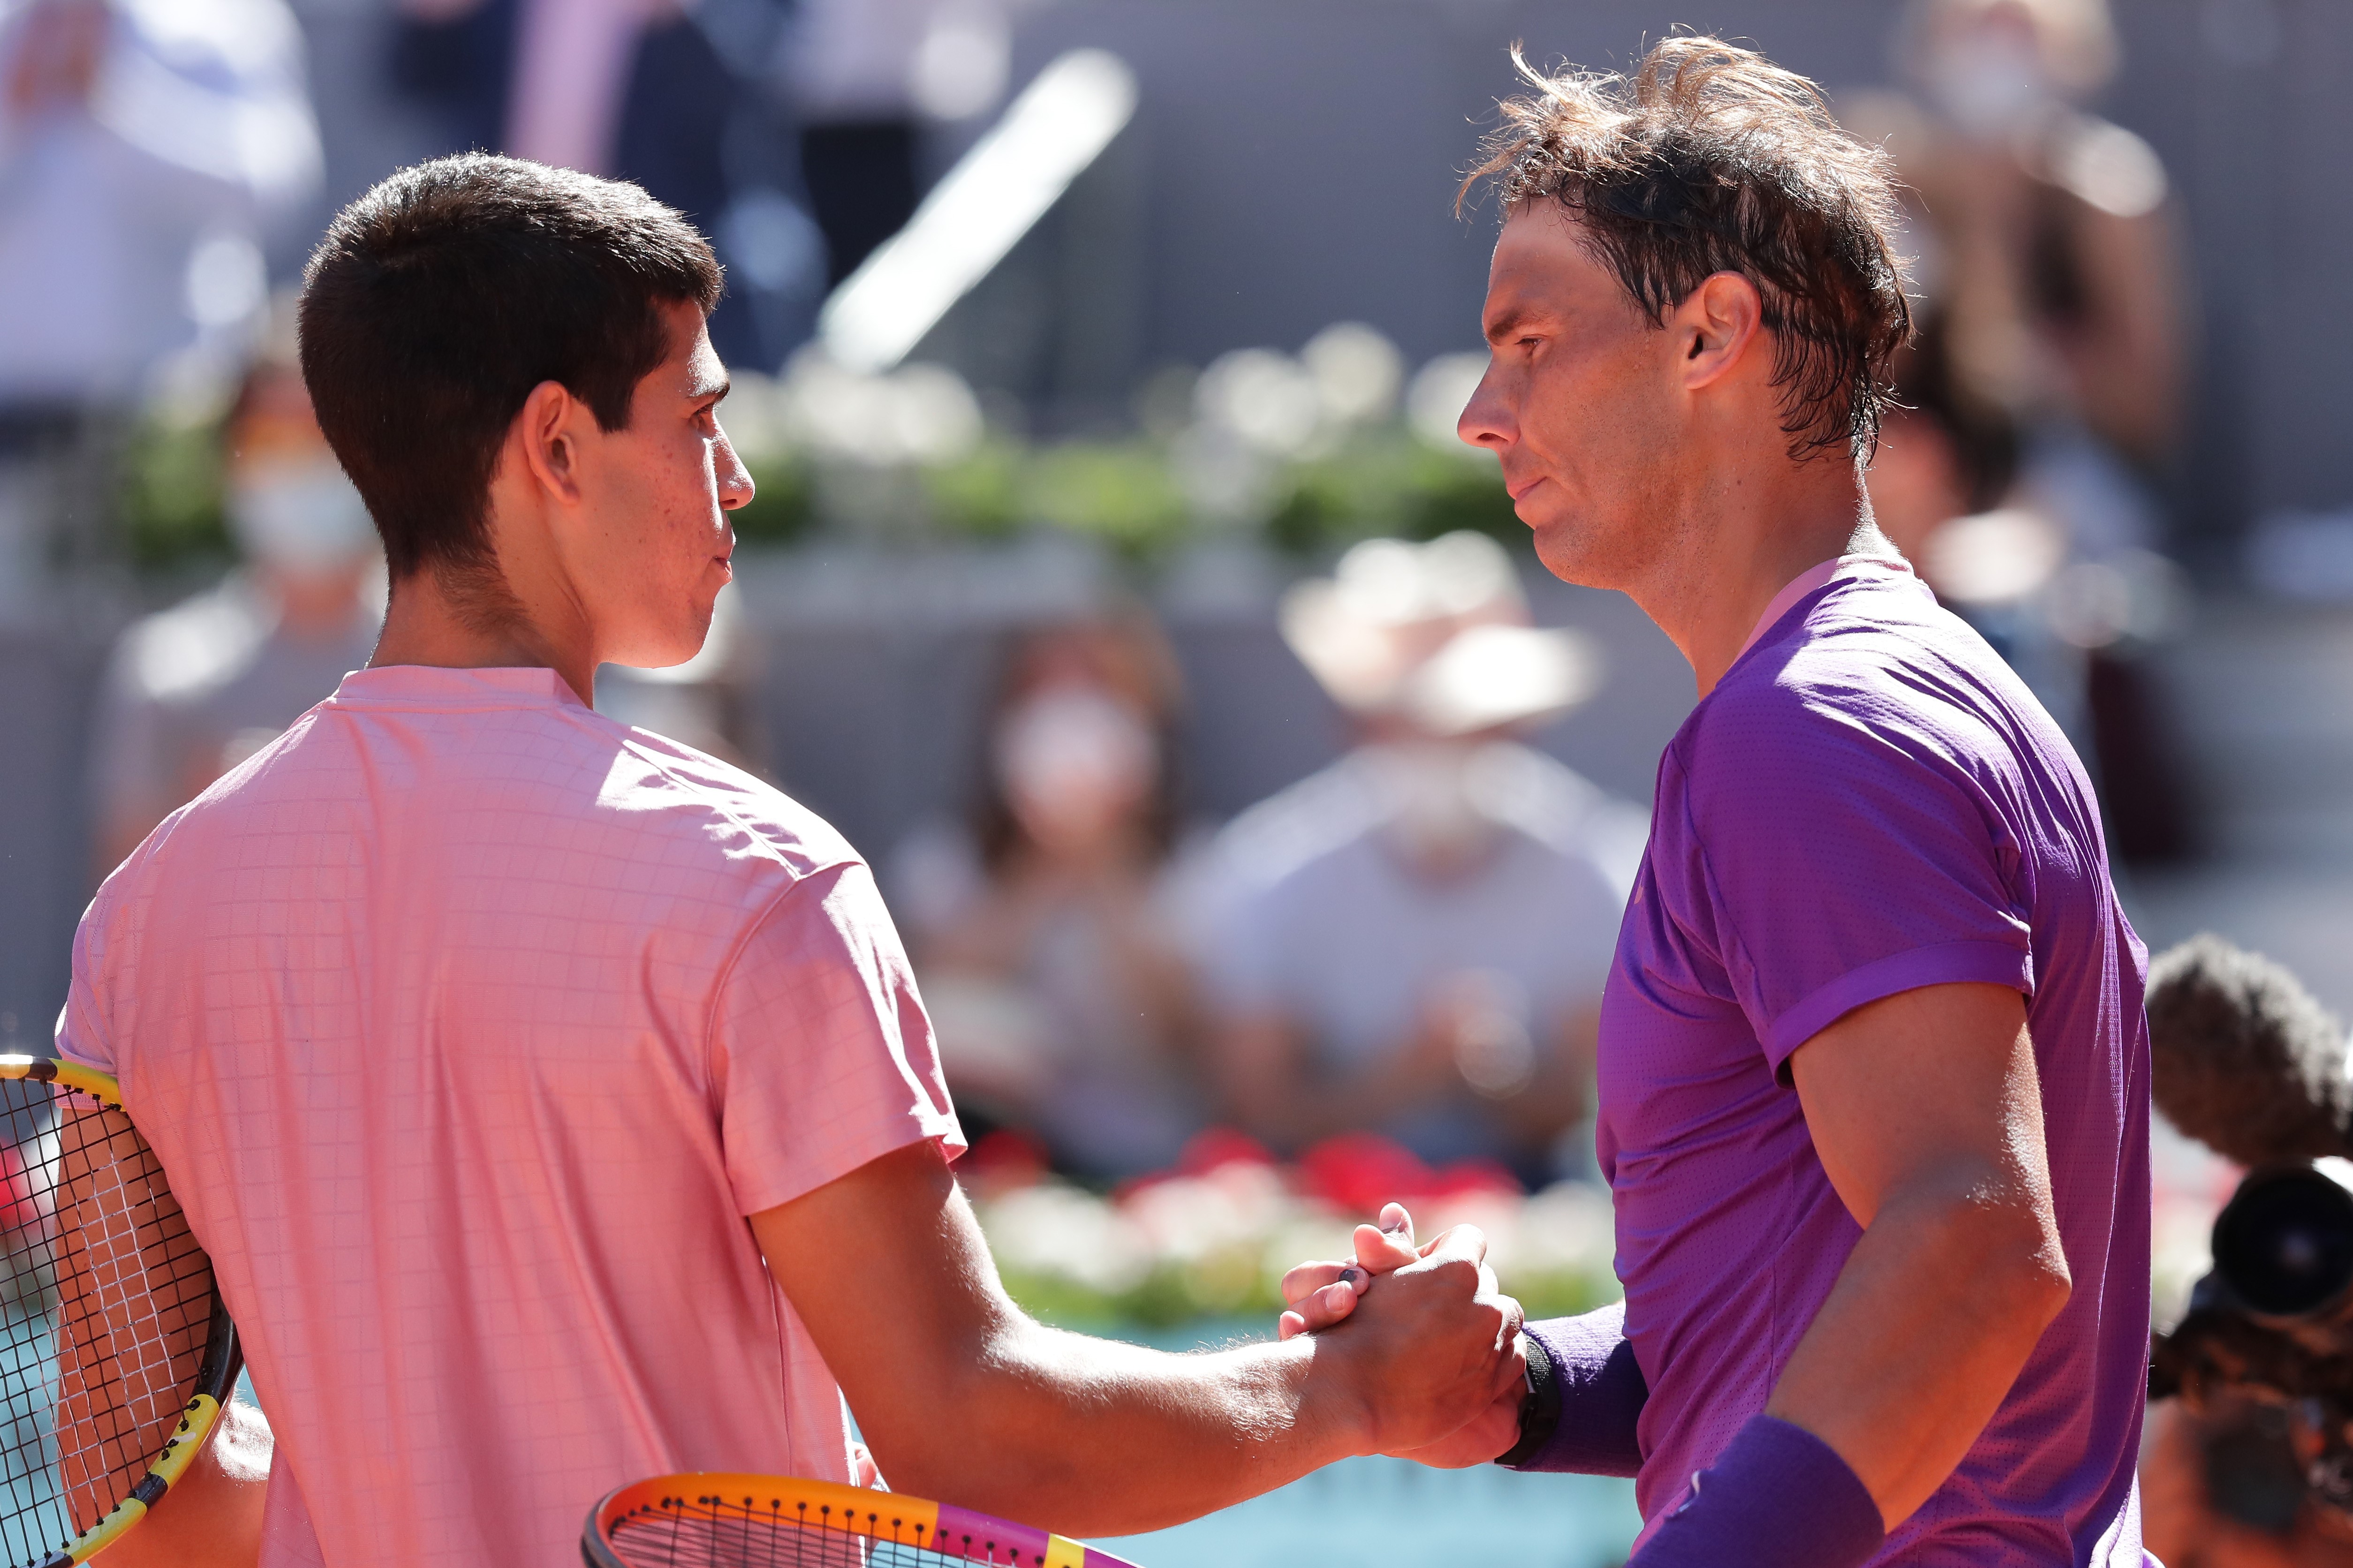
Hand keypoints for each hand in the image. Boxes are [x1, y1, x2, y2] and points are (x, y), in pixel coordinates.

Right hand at [1293, 1210, 1525, 1457]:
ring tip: (1449, 1334)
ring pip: (1506, 1317)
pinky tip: (1465, 1360)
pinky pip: (1512, 1356)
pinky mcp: (1493, 1383)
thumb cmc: (1353, 1329)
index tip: (1423, 1270)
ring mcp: (1492, 1346)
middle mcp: (1484, 1304)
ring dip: (1485, 1320)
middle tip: (1431, 1307)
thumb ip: (1392, 1245)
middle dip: (1465, 1288)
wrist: (1350, 1395)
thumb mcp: (1373, 1278)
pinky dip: (1495, 1352)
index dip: (1445, 1250)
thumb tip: (1396, 1210)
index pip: (1470, 1238)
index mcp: (1457, 1268)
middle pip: (1488, 1282)